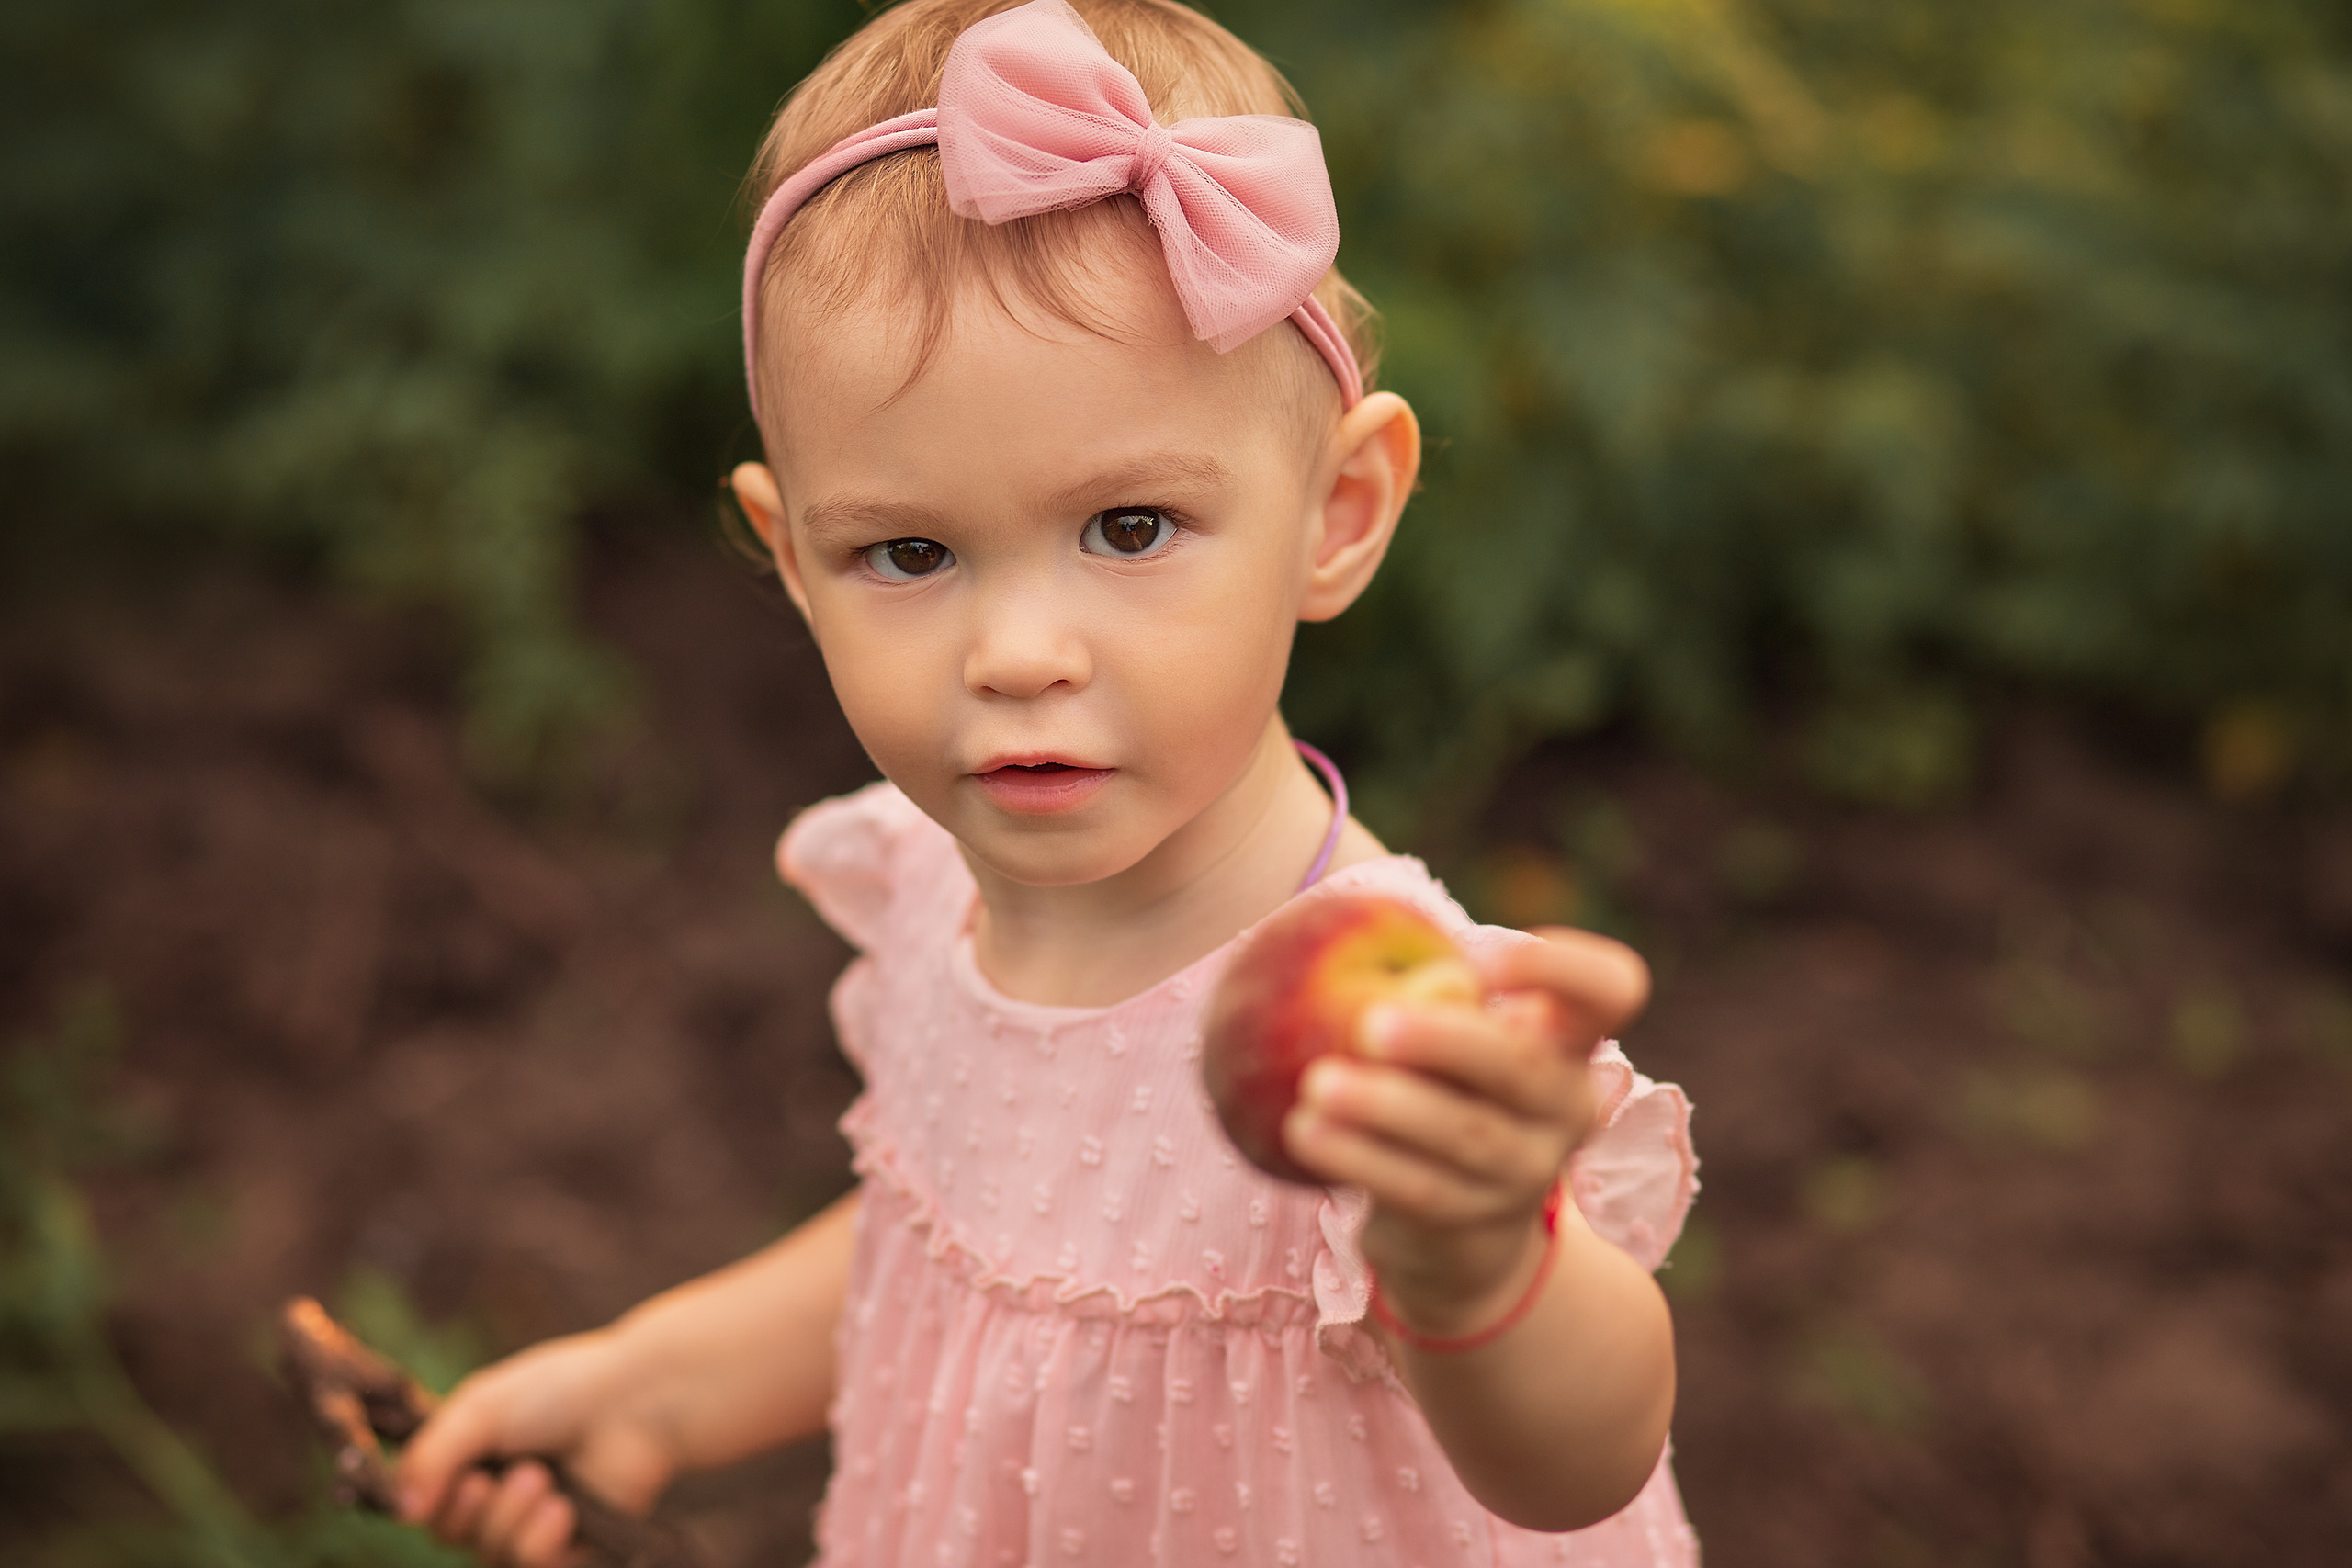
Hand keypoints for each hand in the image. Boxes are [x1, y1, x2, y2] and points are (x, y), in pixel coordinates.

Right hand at [396, 1329, 676, 1567]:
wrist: (637, 1402)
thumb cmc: (561, 1391)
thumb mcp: (481, 1408)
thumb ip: (432, 1455)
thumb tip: (400, 1511)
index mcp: (470, 1458)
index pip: (422, 1503)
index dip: (424, 1502)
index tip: (450, 1480)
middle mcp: (496, 1494)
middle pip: (448, 1535)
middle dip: (470, 1510)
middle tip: (499, 1478)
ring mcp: (532, 1524)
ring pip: (489, 1554)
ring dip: (510, 1519)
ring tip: (543, 1480)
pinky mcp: (570, 1549)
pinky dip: (540, 1542)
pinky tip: (562, 1510)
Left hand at [1280, 926, 1650, 1335]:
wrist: (1457, 1229)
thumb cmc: (1447, 1092)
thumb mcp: (1454, 1043)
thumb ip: (1441, 1002)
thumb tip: (1421, 984)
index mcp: (1569, 1038)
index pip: (1613, 987)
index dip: (1561, 966)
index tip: (1479, 960)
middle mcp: (1566, 1103)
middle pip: (1522, 1065)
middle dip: (1446, 1041)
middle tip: (1370, 1024)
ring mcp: (1529, 1168)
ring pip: (1464, 1134)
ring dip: (1386, 1106)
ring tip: (1316, 1083)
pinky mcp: (1476, 1220)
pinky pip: (1418, 1186)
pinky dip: (1359, 1157)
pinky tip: (1305, 1130)